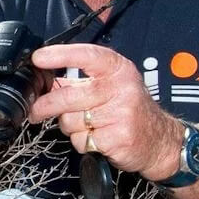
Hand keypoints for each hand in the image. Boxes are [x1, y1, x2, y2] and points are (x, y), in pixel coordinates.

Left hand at [29, 43, 181, 178]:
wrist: (161, 141)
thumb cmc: (130, 111)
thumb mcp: (113, 87)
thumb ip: (84, 81)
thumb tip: (47, 82)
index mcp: (118, 70)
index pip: (87, 55)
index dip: (60, 55)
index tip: (38, 58)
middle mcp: (121, 88)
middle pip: (69, 95)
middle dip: (46, 105)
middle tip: (36, 111)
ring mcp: (121, 113)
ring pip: (72, 120)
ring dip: (70, 128)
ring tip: (87, 126)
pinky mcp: (118, 137)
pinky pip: (82, 140)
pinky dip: (82, 143)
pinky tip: (97, 139)